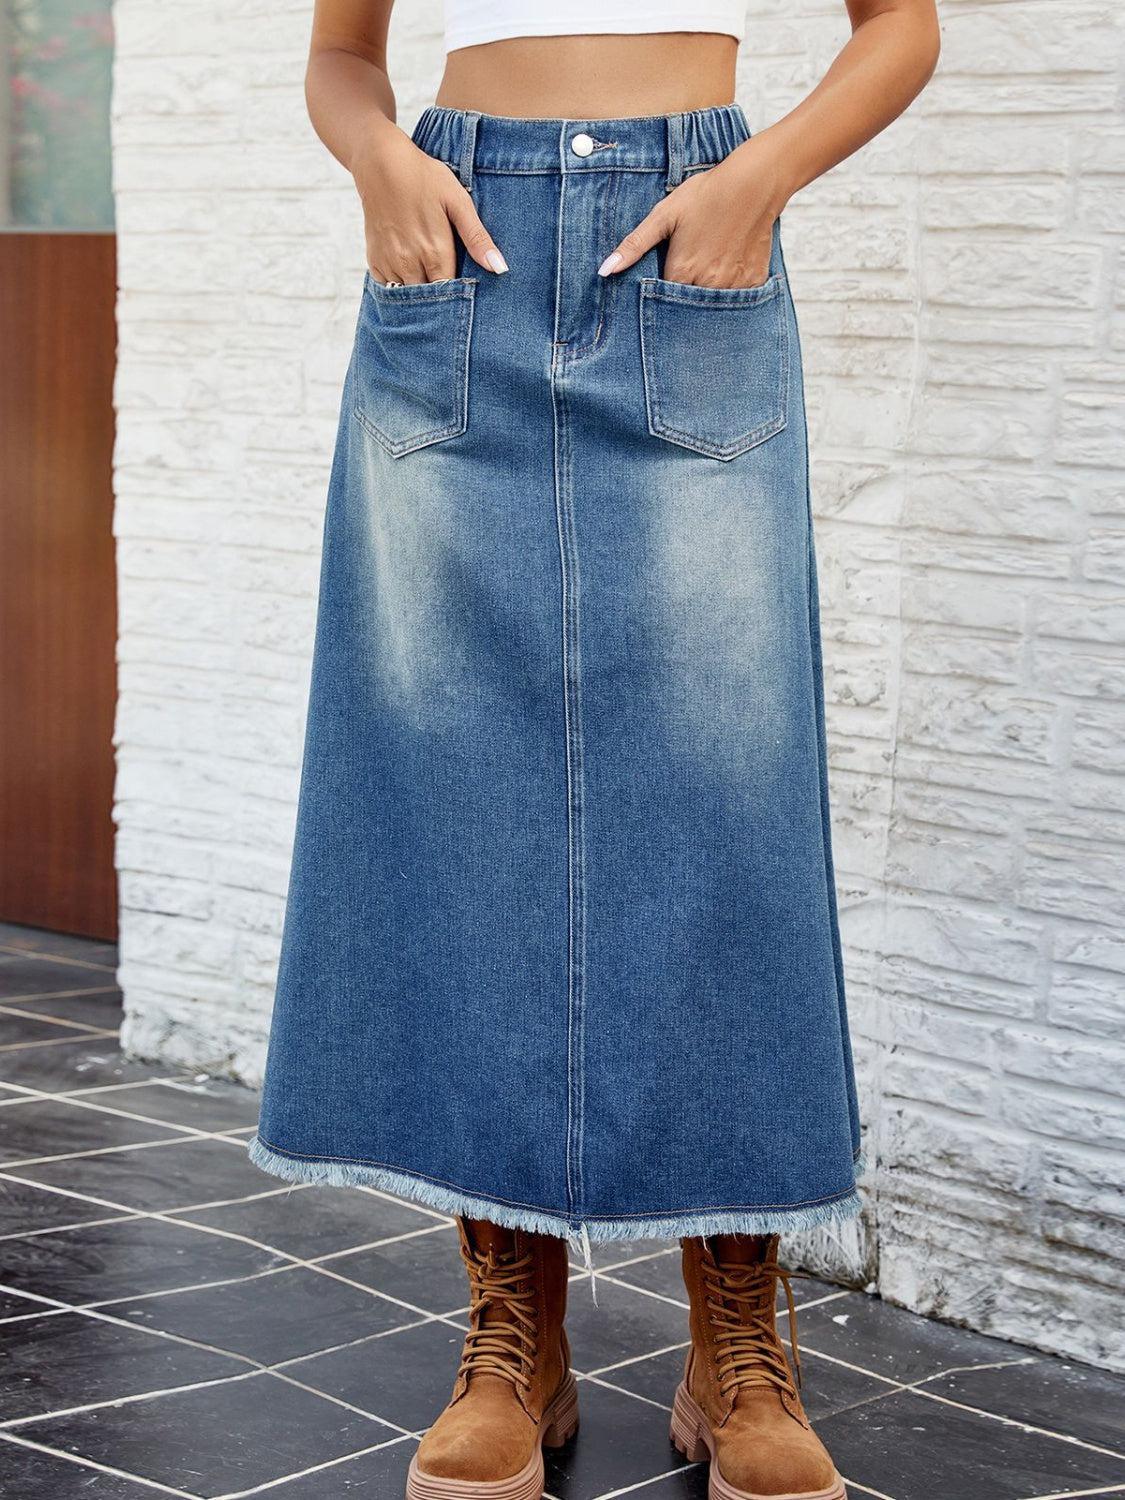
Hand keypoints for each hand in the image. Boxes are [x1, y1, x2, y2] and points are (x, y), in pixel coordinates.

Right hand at [352, 120, 508, 284]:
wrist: (381, 163)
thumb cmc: (424, 177)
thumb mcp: (458, 201)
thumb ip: (477, 239)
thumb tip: (500, 269)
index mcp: (435, 253)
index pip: (451, 293)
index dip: (460, 296)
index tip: (467, 291)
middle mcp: (410, 264)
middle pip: (430, 299)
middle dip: (440, 299)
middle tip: (449, 289)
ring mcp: (390, 263)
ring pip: (409, 296)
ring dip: (420, 292)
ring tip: (429, 277)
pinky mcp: (374, 261)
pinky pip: (389, 288)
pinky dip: (400, 284)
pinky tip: (409, 268)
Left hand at [597, 136, 789, 288]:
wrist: (754, 183)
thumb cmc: (706, 194)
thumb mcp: (664, 215)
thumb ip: (634, 245)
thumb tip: (604, 270)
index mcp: (682, 272)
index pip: (663, 299)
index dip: (660, 292)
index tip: (665, 275)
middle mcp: (707, 285)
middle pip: (688, 306)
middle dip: (683, 297)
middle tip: (690, 269)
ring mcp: (733, 286)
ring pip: (712, 305)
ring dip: (706, 294)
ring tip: (709, 266)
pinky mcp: (753, 282)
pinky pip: (738, 298)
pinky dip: (731, 288)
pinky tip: (729, 264)